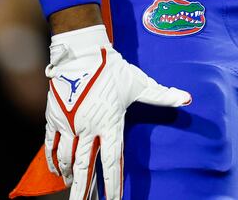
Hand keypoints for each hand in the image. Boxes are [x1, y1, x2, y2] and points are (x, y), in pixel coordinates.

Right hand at [44, 25, 191, 199]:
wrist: (81, 51)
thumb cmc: (112, 68)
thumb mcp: (139, 83)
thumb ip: (162, 96)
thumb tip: (186, 98)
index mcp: (110, 123)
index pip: (112, 161)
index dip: (113, 184)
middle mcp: (88, 128)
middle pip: (84, 167)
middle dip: (83, 189)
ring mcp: (69, 123)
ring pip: (66, 158)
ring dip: (69, 176)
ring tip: (71, 187)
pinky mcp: (55, 116)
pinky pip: (50, 143)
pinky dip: (52, 159)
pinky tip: (56, 170)